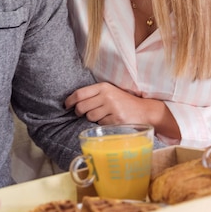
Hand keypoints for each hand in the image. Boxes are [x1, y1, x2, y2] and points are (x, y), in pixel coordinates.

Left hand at [65, 82, 179, 138]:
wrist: (144, 110)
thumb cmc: (122, 101)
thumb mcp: (109, 92)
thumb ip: (94, 94)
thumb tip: (73, 102)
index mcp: (103, 87)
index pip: (80, 93)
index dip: (70, 100)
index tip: (66, 105)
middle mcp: (107, 96)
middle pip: (82, 107)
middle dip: (78, 112)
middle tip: (80, 114)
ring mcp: (112, 108)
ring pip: (90, 117)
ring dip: (92, 119)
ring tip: (101, 115)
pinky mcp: (116, 120)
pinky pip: (100, 124)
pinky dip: (102, 124)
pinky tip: (110, 120)